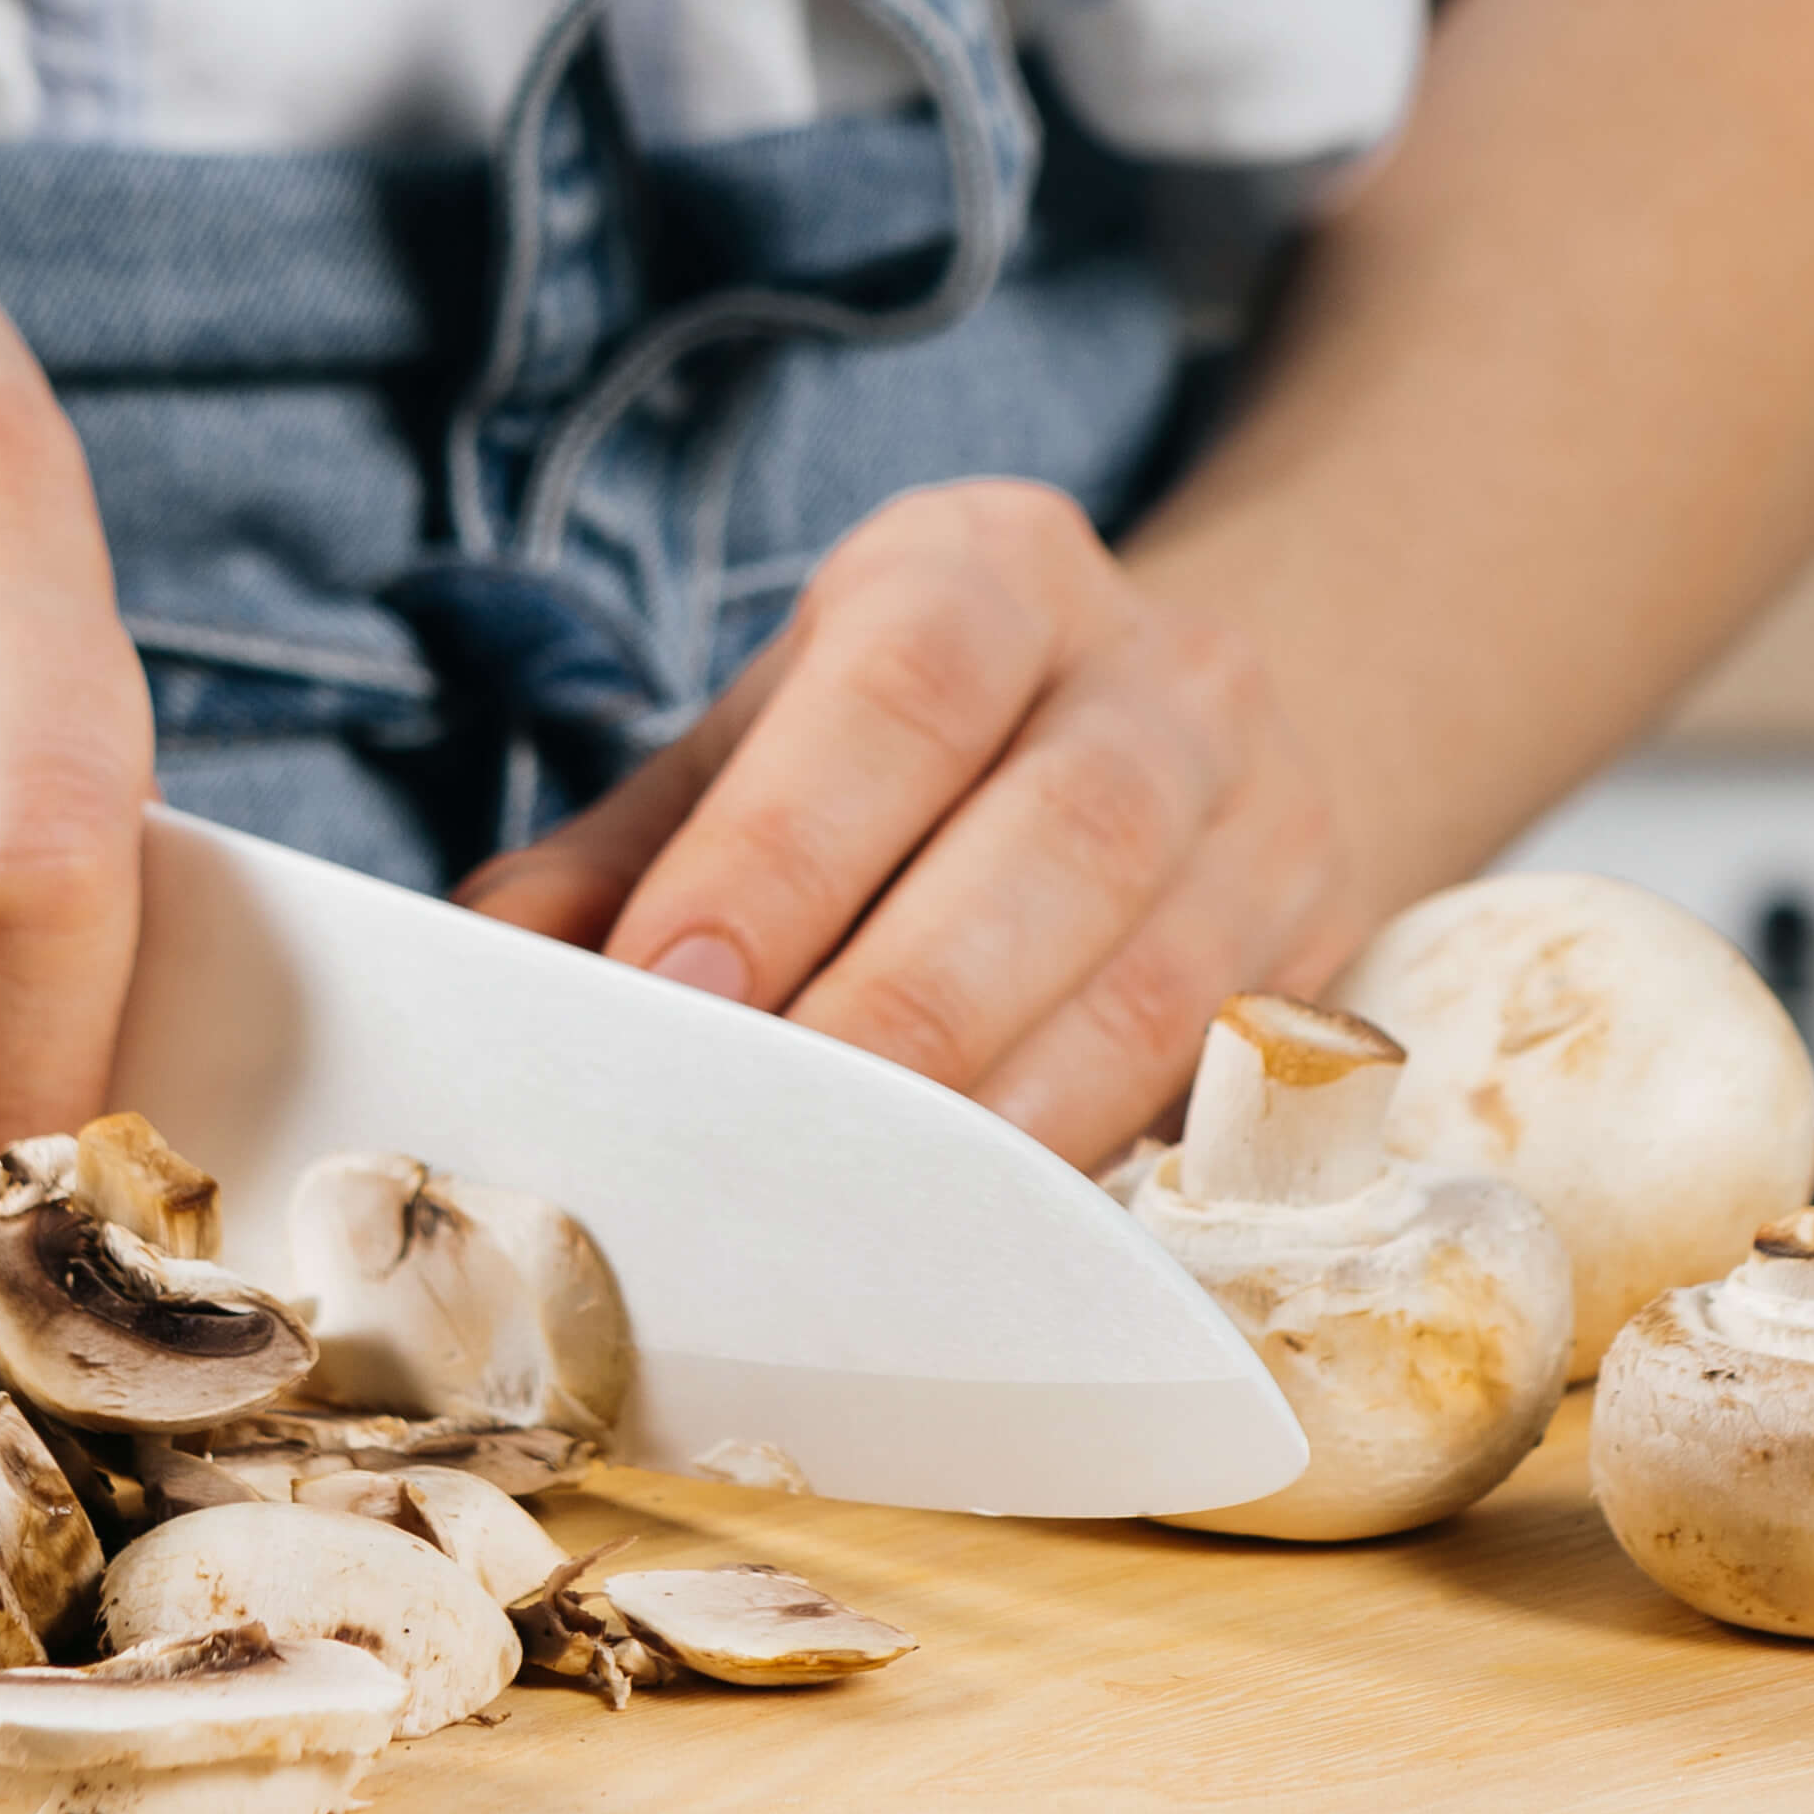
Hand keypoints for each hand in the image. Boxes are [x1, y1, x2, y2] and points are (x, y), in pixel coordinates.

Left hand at [454, 479, 1346, 1162]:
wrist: (1151, 724)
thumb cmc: (899, 757)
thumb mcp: (758, 748)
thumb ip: (622, 856)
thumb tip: (490, 974)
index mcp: (990, 568)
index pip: (905, 684)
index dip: (789, 846)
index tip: (672, 990)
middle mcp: (1158, 667)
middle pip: (1061, 831)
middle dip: (901, 1008)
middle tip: (762, 1140)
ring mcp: (1271, 811)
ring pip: (1164, 978)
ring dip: (1008, 1120)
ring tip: (869, 1222)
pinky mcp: (1323, 955)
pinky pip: (1228, 1085)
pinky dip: (1108, 1171)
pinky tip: (1001, 1245)